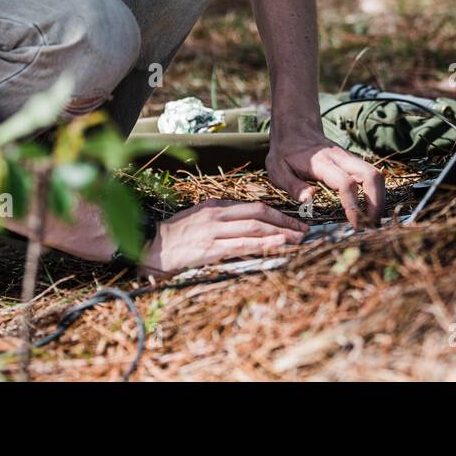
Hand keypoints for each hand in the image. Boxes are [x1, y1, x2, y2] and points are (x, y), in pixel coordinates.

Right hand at [138, 200, 307, 277]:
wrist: (152, 247)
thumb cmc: (177, 235)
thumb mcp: (200, 218)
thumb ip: (222, 219)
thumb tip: (248, 224)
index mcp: (216, 206)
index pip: (254, 206)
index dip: (277, 214)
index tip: (293, 221)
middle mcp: (218, 215)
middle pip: (259, 214)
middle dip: (285, 222)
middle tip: (303, 229)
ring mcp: (214, 231)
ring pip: (254, 228)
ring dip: (280, 233)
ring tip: (298, 239)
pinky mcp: (210, 249)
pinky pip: (242, 245)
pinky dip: (263, 243)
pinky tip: (279, 244)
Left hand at [266, 131, 384, 228]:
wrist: (295, 129)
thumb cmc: (285, 153)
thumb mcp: (278, 169)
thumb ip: (293, 186)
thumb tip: (308, 200)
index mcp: (322, 163)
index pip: (346, 183)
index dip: (353, 205)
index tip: (355, 225)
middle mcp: (341, 159)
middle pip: (372, 176)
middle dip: (376, 203)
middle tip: (370, 226)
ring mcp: (350, 159)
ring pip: (376, 175)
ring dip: (379, 199)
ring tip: (372, 221)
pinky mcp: (354, 162)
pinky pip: (372, 176)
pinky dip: (377, 194)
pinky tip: (370, 210)